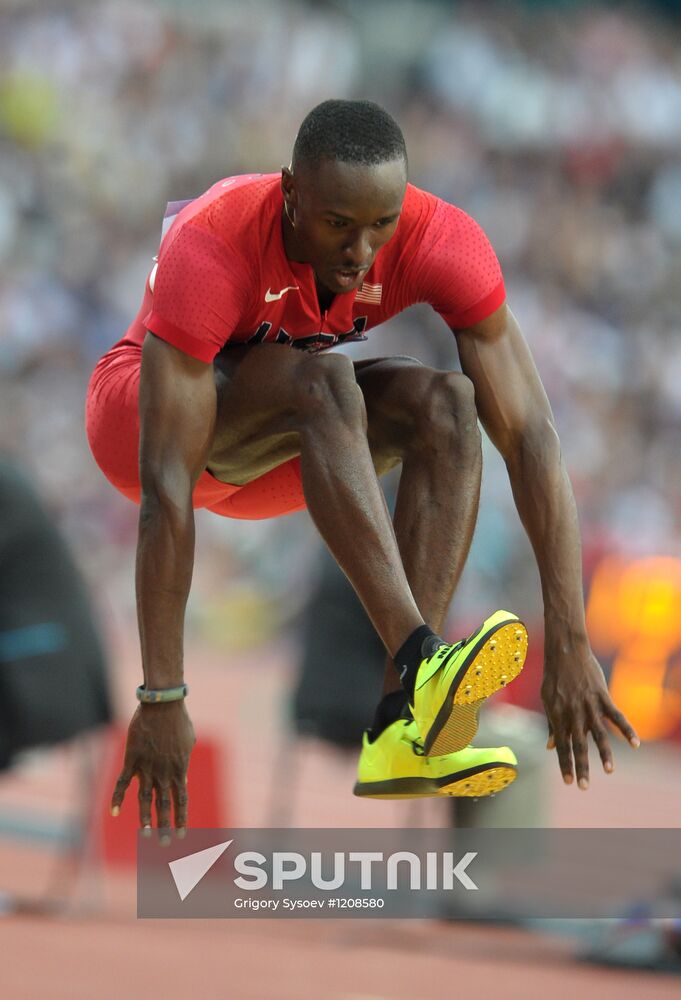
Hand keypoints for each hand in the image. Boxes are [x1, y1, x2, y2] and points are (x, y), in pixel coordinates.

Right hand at [110, 700, 195, 832]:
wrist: (162, 705)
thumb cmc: (178, 720)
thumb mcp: (188, 742)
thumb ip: (184, 761)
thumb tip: (183, 777)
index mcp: (179, 769)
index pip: (182, 799)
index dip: (181, 817)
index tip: (183, 833)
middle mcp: (164, 773)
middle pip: (164, 804)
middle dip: (165, 825)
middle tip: (167, 843)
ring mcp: (147, 767)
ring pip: (145, 799)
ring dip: (145, 818)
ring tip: (145, 835)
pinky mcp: (132, 760)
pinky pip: (122, 783)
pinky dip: (117, 798)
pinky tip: (114, 812)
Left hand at [541, 641, 638, 788]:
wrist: (565, 652)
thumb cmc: (554, 677)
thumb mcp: (547, 700)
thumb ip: (551, 723)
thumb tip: (549, 746)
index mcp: (558, 716)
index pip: (562, 746)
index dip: (565, 764)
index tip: (568, 782)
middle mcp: (573, 714)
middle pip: (578, 745)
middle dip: (581, 767)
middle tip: (583, 787)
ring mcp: (589, 706)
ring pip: (598, 734)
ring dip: (604, 754)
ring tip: (609, 771)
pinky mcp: (602, 697)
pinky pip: (616, 717)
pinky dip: (627, 730)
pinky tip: (636, 744)